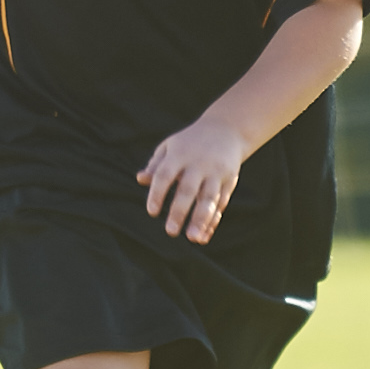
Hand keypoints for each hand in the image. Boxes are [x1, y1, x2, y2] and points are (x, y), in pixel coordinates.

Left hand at [139, 113, 252, 242]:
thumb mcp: (170, 146)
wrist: (227, 129)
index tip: (152, 212)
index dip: (158, 193)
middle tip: (170, 232)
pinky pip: (221, 203)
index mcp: (180, 154)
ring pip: (209, 199)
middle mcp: (199, 164)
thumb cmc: (190, 142)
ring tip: (193, 239)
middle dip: (180, 211)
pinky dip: (213, 220)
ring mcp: (216, 172)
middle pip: (188, 189)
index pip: (165, 174)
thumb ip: (155, 165)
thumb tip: (140, 179)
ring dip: (201, 220)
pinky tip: (204, 236)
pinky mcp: (229, 180)